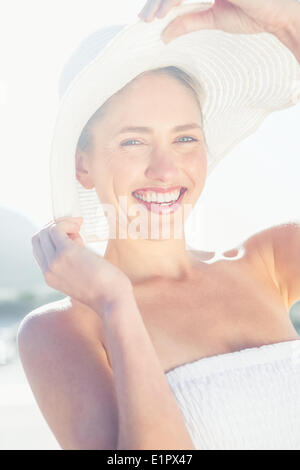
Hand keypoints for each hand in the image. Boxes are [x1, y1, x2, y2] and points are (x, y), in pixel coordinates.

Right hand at [31, 217, 131, 314]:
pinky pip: (57, 228)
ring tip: (80, 229)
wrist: (113, 300)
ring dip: (63, 224)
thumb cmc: (106, 288)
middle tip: (76, 229)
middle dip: (56, 228)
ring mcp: (55, 261)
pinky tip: (80, 226)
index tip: (72, 235)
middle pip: (39, 237)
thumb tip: (74, 236)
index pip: (38, 249)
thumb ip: (73, 260)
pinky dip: (68, 222)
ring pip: (46, 231)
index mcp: (50, 277)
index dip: (52, 237)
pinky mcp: (66, 252)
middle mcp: (48, 270)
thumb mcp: (82, 275)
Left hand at [138, 0, 298, 43]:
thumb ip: (190, 21)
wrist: (278, 16)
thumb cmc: (254, 13)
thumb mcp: (215, 18)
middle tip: (144, 18)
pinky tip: (164, 12)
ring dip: (161, 0)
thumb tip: (164, 34)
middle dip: (156, 0)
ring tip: (151, 18)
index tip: (150, 18)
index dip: (162, 1)